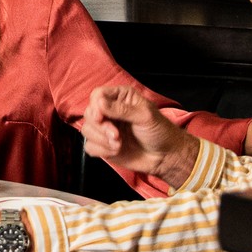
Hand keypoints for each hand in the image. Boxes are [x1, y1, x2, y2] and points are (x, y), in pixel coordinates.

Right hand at [77, 82, 193, 175]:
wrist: (165, 157)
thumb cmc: (160, 131)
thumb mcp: (145, 116)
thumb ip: (121, 109)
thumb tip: (100, 102)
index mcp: (121, 98)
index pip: (98, 95)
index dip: (96, 106)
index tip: (100, 117)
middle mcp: (111, 111)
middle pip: (89, 113)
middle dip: (100, 127)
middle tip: (116, 135)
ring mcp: (106, 129)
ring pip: (87, 130)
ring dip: (102, 140)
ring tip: (119, 144)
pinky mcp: (103, 145)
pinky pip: (89, 146)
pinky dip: (101, 150)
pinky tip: (116, 150)